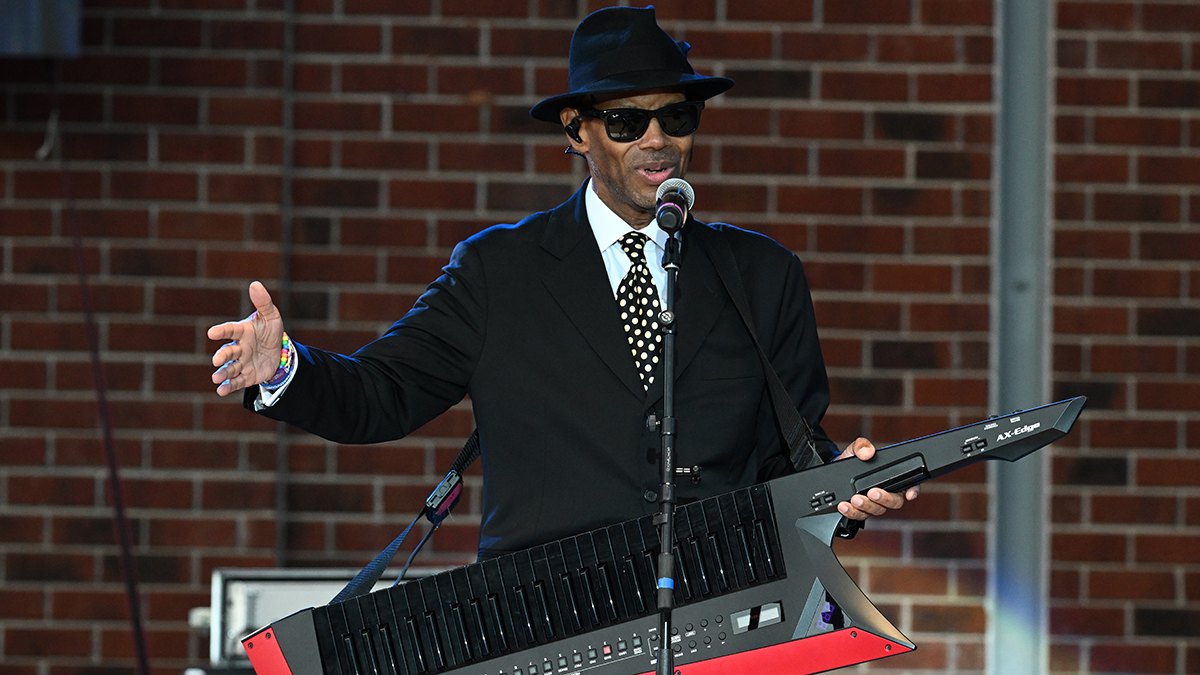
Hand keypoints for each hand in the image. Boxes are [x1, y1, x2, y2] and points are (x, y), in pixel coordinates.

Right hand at [207, 281, 284, 396]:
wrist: (280, 351)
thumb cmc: (270, 330)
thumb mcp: (271, 316)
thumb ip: (263, 302)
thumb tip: (255, 284)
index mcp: (242, 331)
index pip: (230, 330)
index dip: (222, 331)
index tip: (212, 332)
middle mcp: (239, 347)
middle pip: (228, 352)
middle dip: (222, 356)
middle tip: (217, 360)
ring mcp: (241, 363)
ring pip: (229, 368)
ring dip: (222, 373)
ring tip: (216, 378)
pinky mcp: (246, 376)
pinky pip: (236, 382)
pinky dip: (228, 386)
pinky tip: (221, 390)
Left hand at [835, 437, 919, 519]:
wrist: (836, 467)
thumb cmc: (852, 459)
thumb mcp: (856, 449)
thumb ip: (862, 446)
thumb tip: (867, 452)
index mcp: (892, 477)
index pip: (910, 484)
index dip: (913, 490)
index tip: (909, 494)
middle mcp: (887, 492)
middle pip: (895, 502)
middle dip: (884, 499)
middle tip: (872, 492)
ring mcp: (875, 503)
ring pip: (877, 510)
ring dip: (867, 506)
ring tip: (855, 499)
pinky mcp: (861, 510)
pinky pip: (860, 515)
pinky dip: (852, 512)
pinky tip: (844, 506)